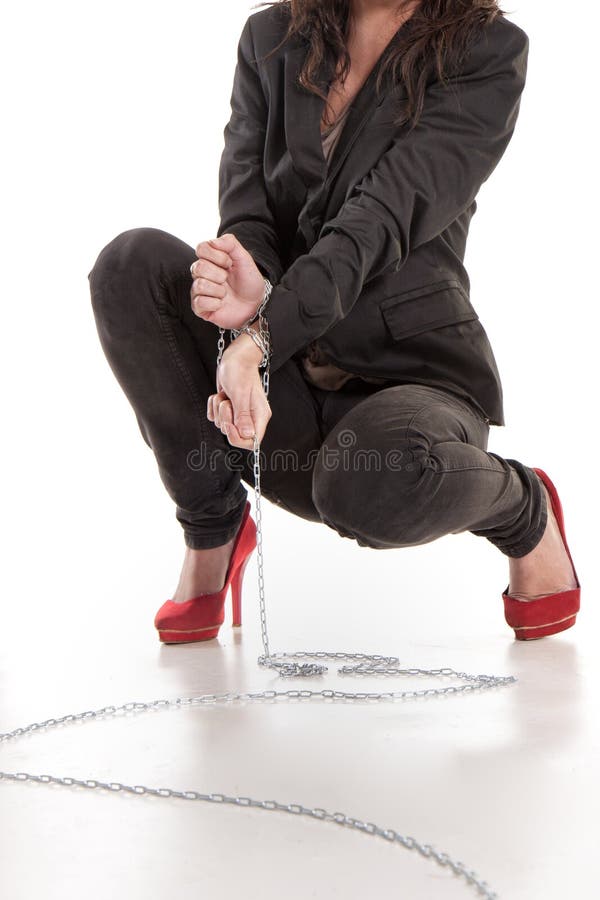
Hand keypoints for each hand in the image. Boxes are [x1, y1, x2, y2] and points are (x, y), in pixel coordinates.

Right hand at [190, 233, 265, 330]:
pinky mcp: (199, 308)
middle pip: (198, 267)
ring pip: (199, 285)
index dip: (218, 256)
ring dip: (219, 290)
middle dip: (219, 274)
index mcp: (209, 260)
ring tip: (225, 294)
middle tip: (227, 279)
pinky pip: (199, 302)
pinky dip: (215, 303)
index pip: (201, 248)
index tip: (230, 263)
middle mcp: (201, 274)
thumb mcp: (244, 258)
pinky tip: (221, 304)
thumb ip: (230, 243)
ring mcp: (199, 291)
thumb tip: (213, 242)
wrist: (256, 304)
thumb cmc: (249, 282)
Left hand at [207, 331, 271, 449]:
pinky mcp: (227, 408)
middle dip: (225, 419)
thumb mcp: (240, 394)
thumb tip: (248, 435)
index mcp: (260, 416)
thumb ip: (243, 416)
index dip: (237, 438)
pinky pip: (214, 417)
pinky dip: (213, 406)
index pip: (252, 441)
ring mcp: (239, 413)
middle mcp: (251, 417)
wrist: (236, 357)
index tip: (229, 425)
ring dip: (218, 410)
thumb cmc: (240, 371)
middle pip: (234, 434)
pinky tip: (220, 394)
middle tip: (227, 403)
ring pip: (222, 425)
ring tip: (225, 395)